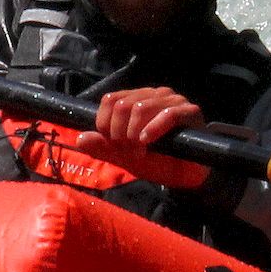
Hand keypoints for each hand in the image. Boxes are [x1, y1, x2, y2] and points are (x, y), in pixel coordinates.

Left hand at [71, 87, 209, 189]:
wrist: (185, 177)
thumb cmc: (156, 161)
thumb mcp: (124, 156)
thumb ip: (103, 147)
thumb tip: (79, 139)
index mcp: (136, 99)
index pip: (110, 100)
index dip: (106, 126)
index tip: (116, 146)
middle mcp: (154, 94)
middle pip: (122, 105)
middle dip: (120, 134)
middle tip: (130, 152)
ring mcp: (173, 100)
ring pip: (141, 107)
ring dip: (135, 135)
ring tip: (141, 152)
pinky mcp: (190, 111)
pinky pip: (168, 113)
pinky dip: (153, 129)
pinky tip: (148, 142)